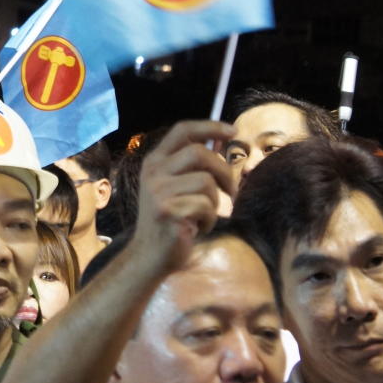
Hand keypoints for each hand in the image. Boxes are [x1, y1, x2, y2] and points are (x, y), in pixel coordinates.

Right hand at [135, 121, 235, 269]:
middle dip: (224, 171)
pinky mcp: (169, 211)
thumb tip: (220, 143)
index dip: (209, 127)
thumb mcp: (172, 186)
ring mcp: (159, 192)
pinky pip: (206, 206)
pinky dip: (210, 220)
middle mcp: (153, 172)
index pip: (182, 130)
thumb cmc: (169, 220)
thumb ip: (190, 166)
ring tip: (203, 216)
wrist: (149, 256)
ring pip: (207, 182)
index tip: (233, 131)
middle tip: (232, 191)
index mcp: (154, 161)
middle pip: (199, 153)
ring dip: (215, 203)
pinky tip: (197, 228)